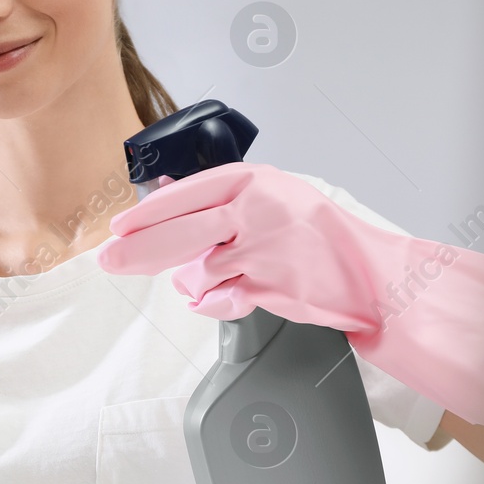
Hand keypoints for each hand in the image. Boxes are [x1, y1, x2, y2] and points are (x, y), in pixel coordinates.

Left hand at [96, 162, 483, 426]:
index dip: (149, 212)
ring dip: (200, 281)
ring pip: (201, 270)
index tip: (119, 225)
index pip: (188, 193)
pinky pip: (221, 299)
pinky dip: (220, 302)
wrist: (374, 275)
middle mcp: (256, 210)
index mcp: (256, 181)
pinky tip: (234, 296)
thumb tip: (171, 201)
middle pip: (181, 231)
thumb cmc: (325, 238)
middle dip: (138, 250)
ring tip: (228, 277)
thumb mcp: (276, 201)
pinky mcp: (269, 286)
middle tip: (108, 261)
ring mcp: (262, 249)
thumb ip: (226, 204)